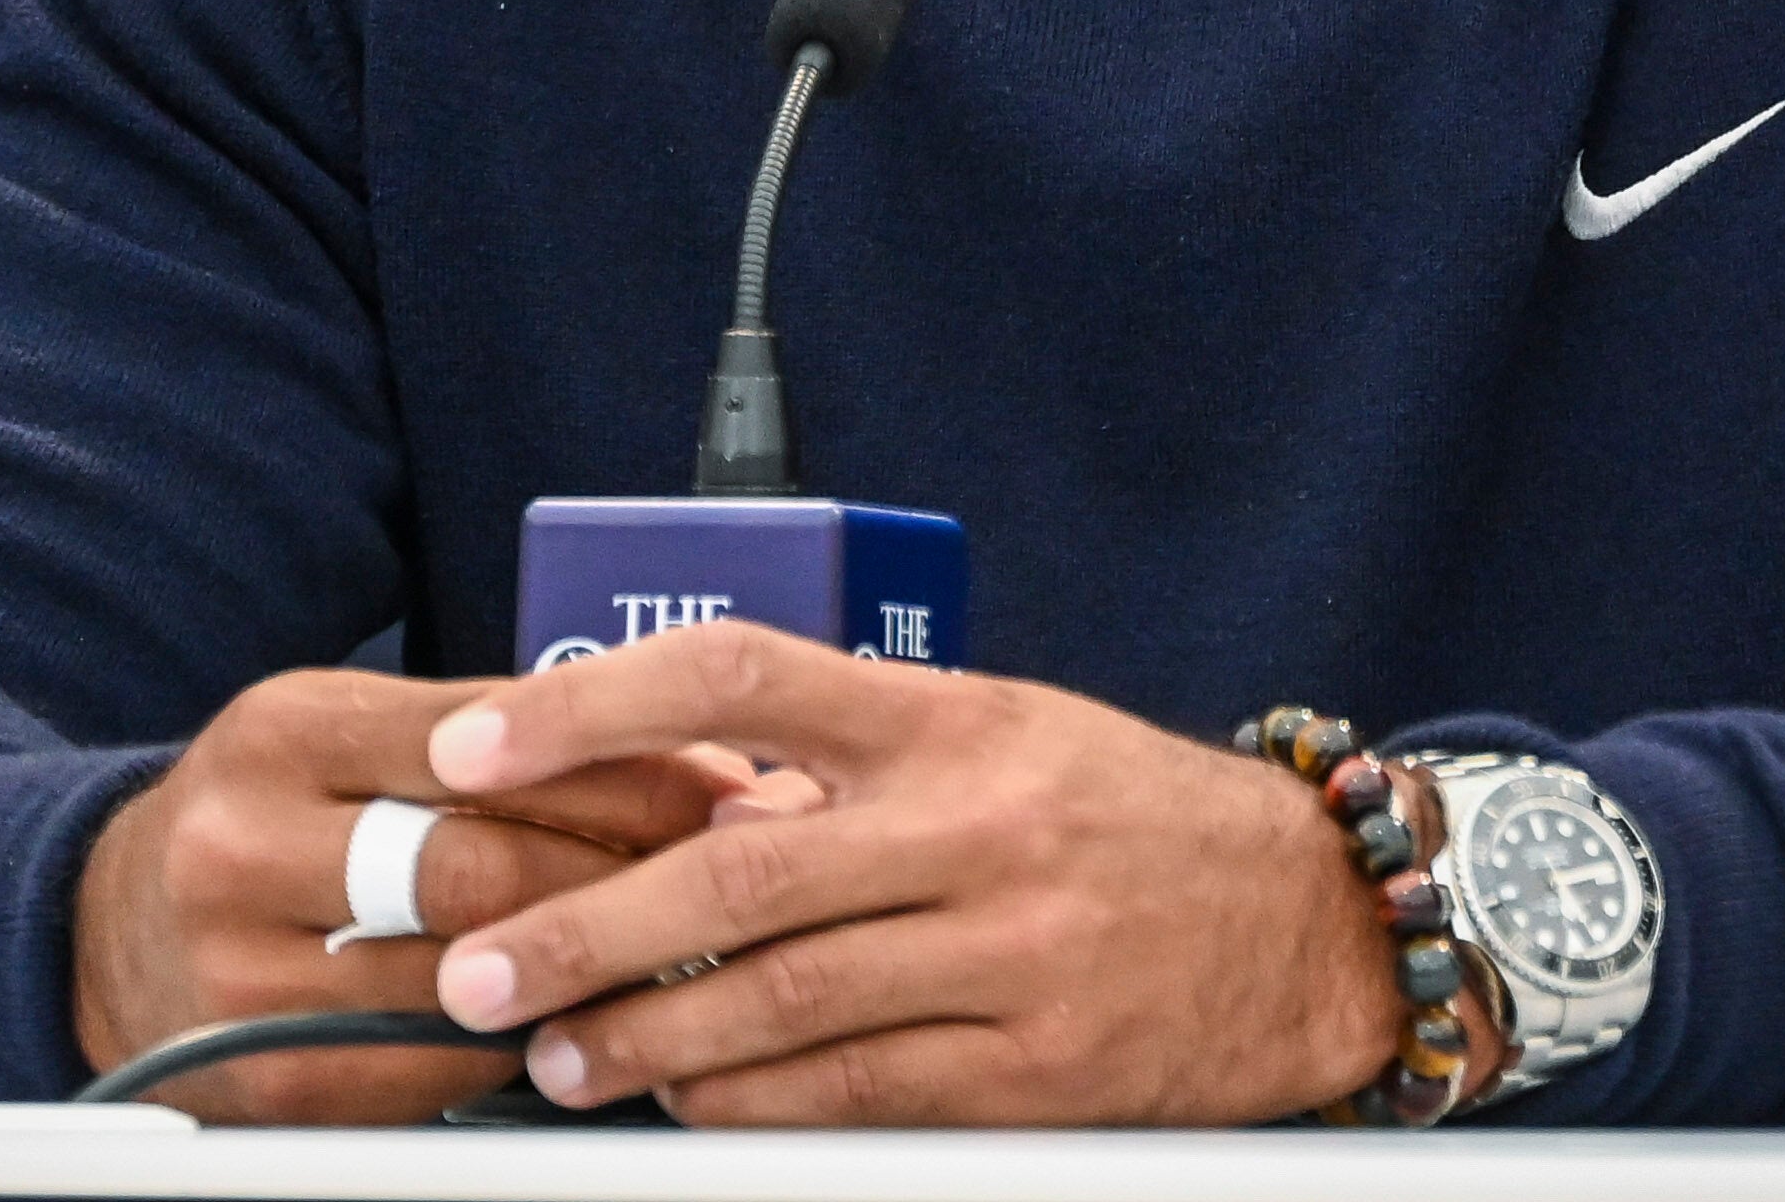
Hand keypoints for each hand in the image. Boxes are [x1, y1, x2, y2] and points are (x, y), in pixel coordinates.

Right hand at [68, 665, 761, 1119]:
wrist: (102, 929)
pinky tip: (580, 1019)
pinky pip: (425, 1066)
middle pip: (480, 864)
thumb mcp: (345, 730)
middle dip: (625, 875)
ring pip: (464, 975)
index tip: (724, 787)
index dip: (626, 769)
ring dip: (589, 970)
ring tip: (681, 953)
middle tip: (725, 881)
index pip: (488, 746)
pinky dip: (517, 1043)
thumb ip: (491, 739)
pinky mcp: (261, 1074)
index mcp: (283, 732)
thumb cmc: (267, 814)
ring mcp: (241, 970)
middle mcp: (246, 845)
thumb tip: (683, 759)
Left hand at [423, 622, 1407, 1124]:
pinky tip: (684, 1105)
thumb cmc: (1128, 817)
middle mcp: (975, 825)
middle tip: (472, 972)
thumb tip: (668, 793)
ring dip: (641, 1039)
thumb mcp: (1004, 733)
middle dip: (578, 927)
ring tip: (555, 1059)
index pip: (742, 676)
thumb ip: (856, 759)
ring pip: (778, 1002)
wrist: (1312, 921)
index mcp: (954, 719)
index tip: (476, 744)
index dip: (594, 705)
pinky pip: (853, 1094)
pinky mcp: (1034, 1071)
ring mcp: (1009, 953)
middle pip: (734, 869)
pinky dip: (748, 1107)